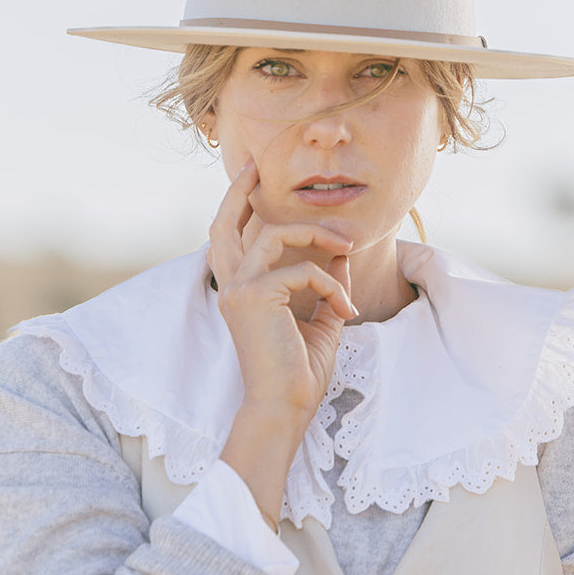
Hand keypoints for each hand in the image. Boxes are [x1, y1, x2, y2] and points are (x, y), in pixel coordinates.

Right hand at [209, 160, 356, 420]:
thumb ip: (327, 287)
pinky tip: (347, 310)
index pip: (229, 238)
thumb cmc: (297, 373)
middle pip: (226, 223)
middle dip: (240, 190)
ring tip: (346, 245)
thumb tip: (342, 256)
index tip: (253, 181)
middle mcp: (231, 286)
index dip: (238, 206)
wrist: (283, 408)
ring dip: (316, 234)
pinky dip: (332, 284)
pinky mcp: (256, 296)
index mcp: (239, 291)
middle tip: (257, 166)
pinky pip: (304, 270)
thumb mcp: (320, 322)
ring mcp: (239, 289)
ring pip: (275, 234)